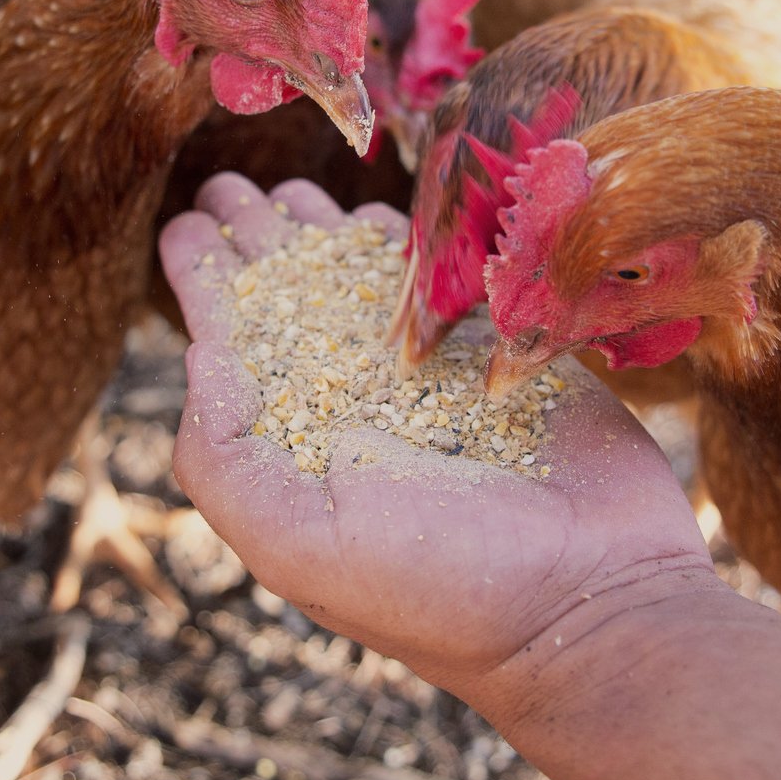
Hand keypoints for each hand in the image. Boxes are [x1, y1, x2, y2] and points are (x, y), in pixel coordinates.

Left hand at [158, 175, 720, 712]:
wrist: (593, 598)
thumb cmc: (440, 588)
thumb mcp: (296, 541)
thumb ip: (226, 456)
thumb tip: (200, 354)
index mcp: (297, 445)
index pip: (235, 345)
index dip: (207, 281)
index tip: (187, 222)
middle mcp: (357, 405)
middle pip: (293, 301)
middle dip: (258, 239)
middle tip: (228, 181)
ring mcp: (433, 377)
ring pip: (367, 284)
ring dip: (326, 232)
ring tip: (291, 186)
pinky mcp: (505, 352)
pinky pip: (451, 277)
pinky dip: (415, 245)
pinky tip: (381, 215)